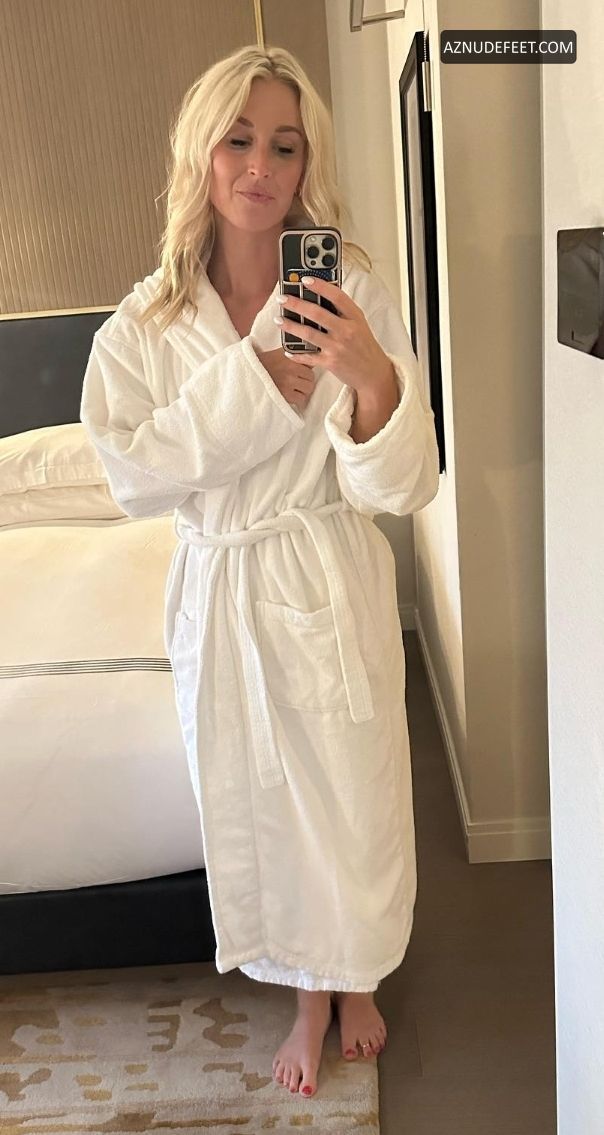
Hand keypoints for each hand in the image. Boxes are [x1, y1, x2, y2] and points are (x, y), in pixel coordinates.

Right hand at [254, 346, 317, 409]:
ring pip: (308, 389)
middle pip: (311, 378)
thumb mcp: (279, 352)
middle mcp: (291, 370)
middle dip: (306, 380)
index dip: (307, 368)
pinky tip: (291, 394)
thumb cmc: (264, 363)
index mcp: (291, 358)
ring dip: (303, 390)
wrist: (248, 372)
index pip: (311, 364)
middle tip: (299, 381)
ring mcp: (289, 383)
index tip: (303, 371)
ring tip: (295, 388)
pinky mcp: (285, 395)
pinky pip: (300, 399)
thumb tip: (309, 354)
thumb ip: (294, 353)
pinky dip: (297, 398)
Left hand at [275, 277, 392, 394]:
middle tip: (282, 299)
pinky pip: (309, 356)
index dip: (320, 286)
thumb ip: (344, 311)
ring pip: (308, 333)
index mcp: (355, 317)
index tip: (305, 280)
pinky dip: (296, 353)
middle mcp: (346, 331)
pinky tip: (287, 350)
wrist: (373, 372)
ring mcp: (338, 347)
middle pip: (317, 313)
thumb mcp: (359, 323)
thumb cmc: (364, 346)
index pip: (337, 296)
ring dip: (290, 326)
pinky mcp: (331, 362)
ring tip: (279, 320)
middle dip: (296, 304)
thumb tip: (324, 294)